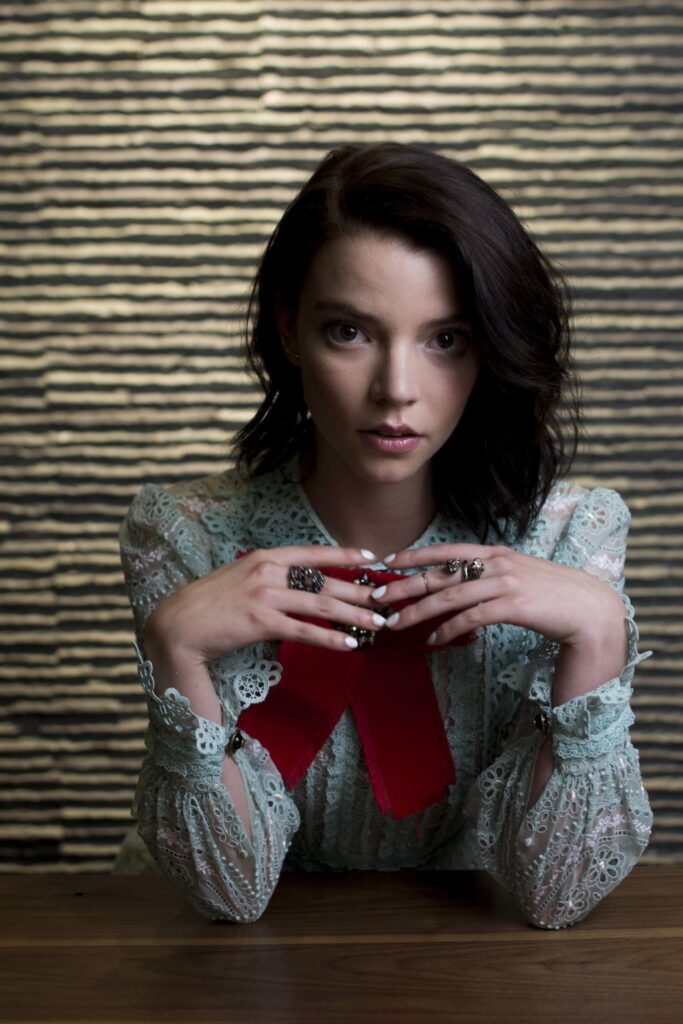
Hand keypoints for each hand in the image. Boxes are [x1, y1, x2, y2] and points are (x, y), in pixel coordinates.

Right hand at [143, 545, 386, 665]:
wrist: (177, 625)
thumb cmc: (208, 606)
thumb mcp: (239, 578)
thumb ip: (267, 577)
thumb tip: (296, 585)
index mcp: (265, 557)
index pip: (314, 553)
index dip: (345, 554)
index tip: (372, 557)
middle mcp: (268, 571)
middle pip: (325, 581)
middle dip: (360, 591)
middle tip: (386, 600)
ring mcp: (265, 595)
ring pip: (322, 606)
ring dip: (354, 616)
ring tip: (378, 625)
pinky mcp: (261, 622)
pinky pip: (305, 631)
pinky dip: (330, 639)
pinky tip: (349, 646)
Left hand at [371, 544, 627, 654]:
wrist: (592, 611)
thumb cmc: (555, 597)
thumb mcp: (520, 577)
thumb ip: (492, 577)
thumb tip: (463, 587)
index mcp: (496, 553)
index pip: (447, 550)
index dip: (415, 555)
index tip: (388, 561)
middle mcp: (496, 564)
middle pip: (440, 574)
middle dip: (404, 586)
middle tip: (376, 597)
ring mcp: (504, 583)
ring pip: (448, 597)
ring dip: (418, 612)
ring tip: (395, 624)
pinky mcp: (512, 606)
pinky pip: (470, 619)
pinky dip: (447, 630)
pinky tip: (433, 641)